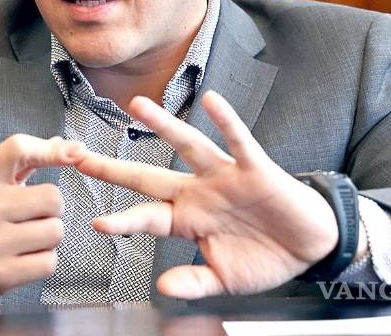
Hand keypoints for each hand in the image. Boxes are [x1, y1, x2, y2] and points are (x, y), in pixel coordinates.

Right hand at [0, 134, 84, 297]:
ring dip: (48, 235)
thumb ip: (27, 160)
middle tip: (33, 214)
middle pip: (53, 198)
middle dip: (51, 208)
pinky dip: (43, 260)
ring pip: (55, 232)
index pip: (19, 149)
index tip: (76, 153)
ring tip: (26, 236)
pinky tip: (24, 256)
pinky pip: (49, 263)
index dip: (53, 150)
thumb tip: (72, 148)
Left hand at [74, 91, 343, 298]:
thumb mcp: (225, 278)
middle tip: (79, 155)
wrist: (311, 247)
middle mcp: (199, 192)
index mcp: (188, 220)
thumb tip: (163, 288)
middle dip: (115, 169)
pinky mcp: (255, 168)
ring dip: (163, 126)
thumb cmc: (265, 258)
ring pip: (187, 146)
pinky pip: (238, 141)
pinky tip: (211, 101)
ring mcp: (224, 177)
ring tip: (137, 105)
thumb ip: (194, 281)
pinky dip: (226, 121)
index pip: (147, 217)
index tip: (95, 224)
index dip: (123, 221)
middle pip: (149, 176)